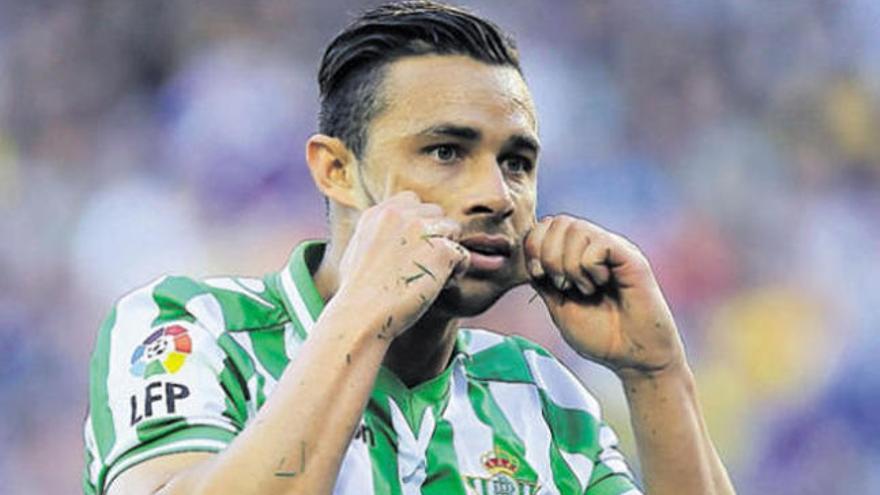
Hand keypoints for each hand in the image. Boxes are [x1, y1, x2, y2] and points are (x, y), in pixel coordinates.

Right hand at [337, 191, 469, 338]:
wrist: (361, 315)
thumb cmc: (357, 294)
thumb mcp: (356, 252)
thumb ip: (378, 235)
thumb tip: (394, 236)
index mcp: (379, 213)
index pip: (411, 201)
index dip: (418, 223)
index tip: (413, 247)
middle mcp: (401, 215)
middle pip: (435, 213)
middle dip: (434, 236)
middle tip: (423, 265)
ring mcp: (422, 230)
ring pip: (452, 230)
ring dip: (446, 252)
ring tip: (432, 277)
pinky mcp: (441, 250)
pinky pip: (463, 255)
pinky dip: (456, 272)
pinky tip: (439, 287)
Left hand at [524, 215, 685, 376]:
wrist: (634, 358)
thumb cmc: (601, 336)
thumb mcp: (559, 308)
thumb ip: (543, 282)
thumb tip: (527, 257)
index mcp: (577, 255)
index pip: (546, 226)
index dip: (533, 246)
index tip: (538, 275)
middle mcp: (595, 247)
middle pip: (558, 221)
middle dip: (548, 254)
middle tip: (561, 284)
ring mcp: (613, 249)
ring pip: (576, 229)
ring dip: (569, 264)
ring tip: (584, 289)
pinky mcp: (630, 258)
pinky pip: (599, 243)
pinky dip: (590, 267)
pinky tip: (601, 284)